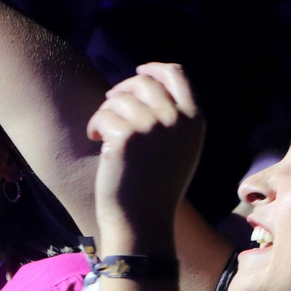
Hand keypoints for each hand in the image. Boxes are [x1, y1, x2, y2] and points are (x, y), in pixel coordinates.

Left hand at [85, 63, 205, 249]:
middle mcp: (177, 119)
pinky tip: (98, 143)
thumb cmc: (156, 187)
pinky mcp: (127, 135)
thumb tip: (145, 81)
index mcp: (195, 120)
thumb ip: (173, 115)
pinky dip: (95, 127)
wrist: (143, 221)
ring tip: (105, 136)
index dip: (154, 69)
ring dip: (106, 113)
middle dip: (122, 91)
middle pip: (142, 81)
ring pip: (118, 97)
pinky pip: (103, 115)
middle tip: (110, 108)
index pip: (177, 74)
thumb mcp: (180, 147)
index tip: (138, 72)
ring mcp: (153, 125)